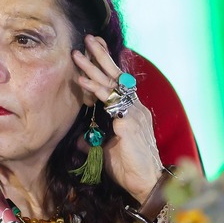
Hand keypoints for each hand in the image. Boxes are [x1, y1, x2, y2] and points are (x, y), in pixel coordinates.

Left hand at [72, 35, 162, 201]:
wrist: (146, 183)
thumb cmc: (129, 168)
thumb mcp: (108, 151)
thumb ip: (96, 141)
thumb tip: (80, 139)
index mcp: (133, 112)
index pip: (119, 84)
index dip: (107, 66)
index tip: (96, 49)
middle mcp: (135, 108)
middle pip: (117, 77)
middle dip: (101, 56)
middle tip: (88, 38)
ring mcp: (133, 114)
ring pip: (111, 84)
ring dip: (92, 67)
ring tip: (77, 54)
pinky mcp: (128, 123)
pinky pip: (108, 102)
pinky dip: (93, 89)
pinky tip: (81, 80)